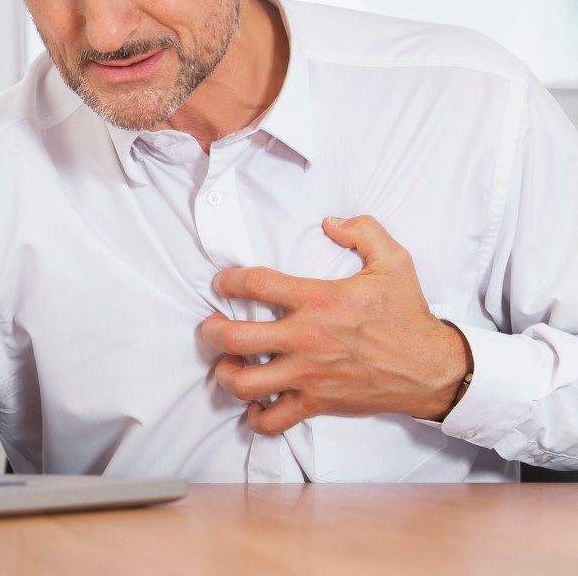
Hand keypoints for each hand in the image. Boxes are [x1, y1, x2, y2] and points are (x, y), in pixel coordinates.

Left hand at [200, 215, 472, 435]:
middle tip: (211, 327)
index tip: (222, 284)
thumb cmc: (407, 315)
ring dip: (226, 374)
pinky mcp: (317, 403)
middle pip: (235, 338)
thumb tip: (330, 222)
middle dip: (212, 331)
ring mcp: (309, 374)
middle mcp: (307, 338)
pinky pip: (274, 420)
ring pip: (245, 383)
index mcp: (319, 300)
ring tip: (227, 366)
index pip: (256, 284)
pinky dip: (256, 417)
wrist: (431, 367)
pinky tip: (255, 404)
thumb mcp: (394, 261)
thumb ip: (363, 231)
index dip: (229, 281)